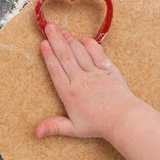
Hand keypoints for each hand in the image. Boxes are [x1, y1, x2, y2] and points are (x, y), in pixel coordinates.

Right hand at [36, 23, 137, 138]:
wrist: (123, 119)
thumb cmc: (98, 125)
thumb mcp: (74, 129)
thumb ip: (54, 127)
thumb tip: (36, 132)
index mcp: (70, 93)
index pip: (56, 70)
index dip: (49, 56)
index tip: (44, 43)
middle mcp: (80, 80)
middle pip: (65, 57)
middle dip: (56, 40)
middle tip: (49, 27)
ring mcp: (95, 73)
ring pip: (80, 53)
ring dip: (70, 40)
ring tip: (62, 31)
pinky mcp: (108, 70)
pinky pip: (98, 54)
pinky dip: (90, 45)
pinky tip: (84, 39)